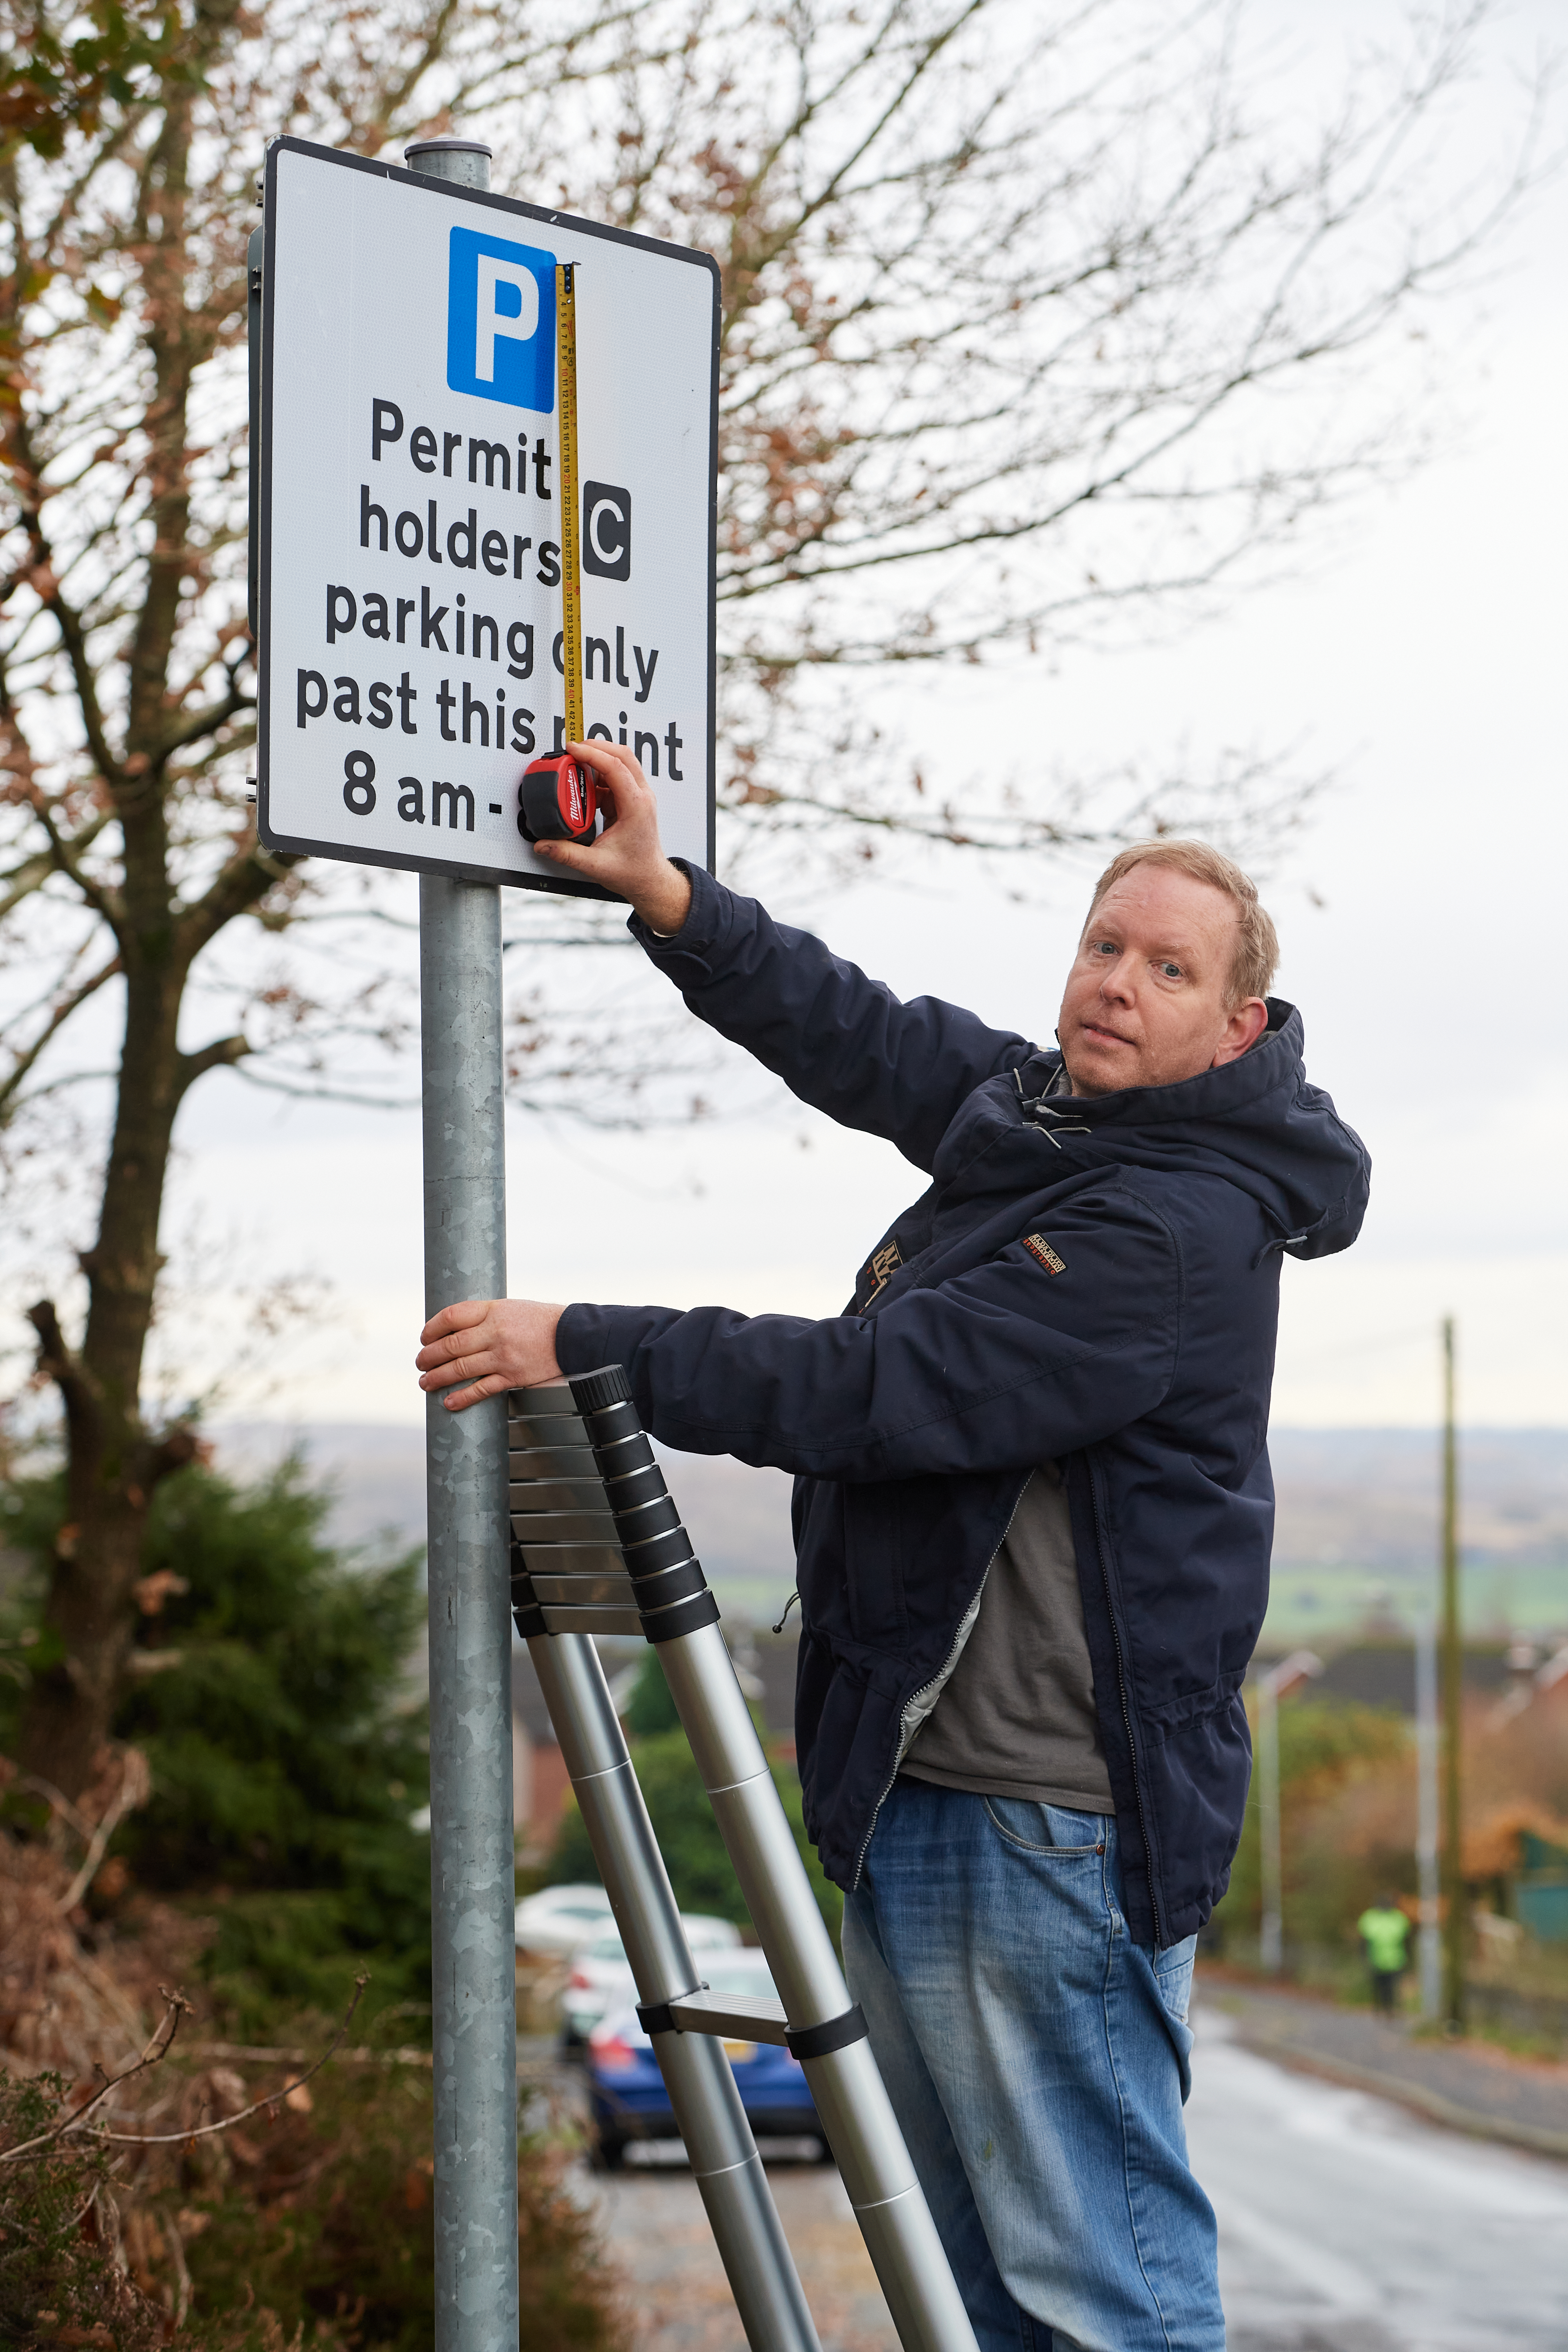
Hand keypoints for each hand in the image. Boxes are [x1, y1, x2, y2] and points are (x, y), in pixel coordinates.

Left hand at [417, 1298, 564, 1409]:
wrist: (573, 1336)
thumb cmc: (542, 1321)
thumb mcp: (511, 1308)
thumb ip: (485, 1317)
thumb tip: (455, 1329)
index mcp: (493, 1311)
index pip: (451, 1317)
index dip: (432, 1328)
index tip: (424, 1337)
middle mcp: (495, 1333)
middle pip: (450, 1345)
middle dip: (429, 1356)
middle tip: (420, 1362)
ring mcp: (503, 1356)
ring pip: (460, 1368)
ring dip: (437, 1377)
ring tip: (425, 1382)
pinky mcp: (512, 1376)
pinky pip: (481, 1389)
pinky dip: (462, 1397)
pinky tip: (450, 1402)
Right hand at [532, 741, 692, 932]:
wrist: (650, 880)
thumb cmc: (634, 872)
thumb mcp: (596, 865)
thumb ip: (566, 854)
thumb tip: (543, 844)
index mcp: (637, 807)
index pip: (615, 767)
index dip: (592, 754)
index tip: (572, 749)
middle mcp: (641, 797)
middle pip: (622, 755)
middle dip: (597, 746)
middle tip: (573, 748)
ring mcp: (638, 797)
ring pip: (621, 762)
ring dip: (598, 758)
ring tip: (575, 763)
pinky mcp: (631, 800)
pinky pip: (615, 777)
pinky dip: (598, 774)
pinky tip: (583, 783)